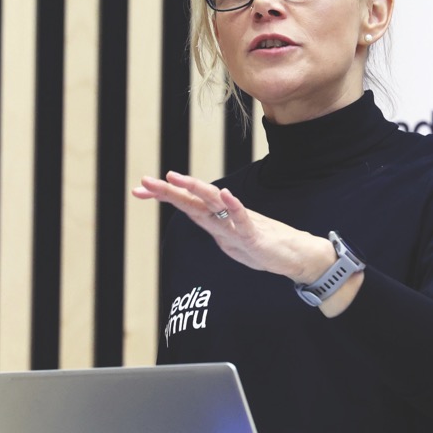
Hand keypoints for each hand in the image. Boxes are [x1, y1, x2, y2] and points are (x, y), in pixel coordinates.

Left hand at [132, 171, 334, 283]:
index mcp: (216, 220)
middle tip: (144, 181)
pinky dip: (233, 205)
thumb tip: (196, 219)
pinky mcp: (254, 233)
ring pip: (214, 202)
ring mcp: (238, 223)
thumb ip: (213, 228)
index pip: (185, 204)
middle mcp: (223, 217)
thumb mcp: (230, 241)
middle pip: (192, 200)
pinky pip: (242, 217)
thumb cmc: (262, 247)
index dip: (163, 195)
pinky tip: (224, 193)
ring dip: (194, 188)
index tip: (138, 189)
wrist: (294, 255)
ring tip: (175, 177)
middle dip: (167, 191)